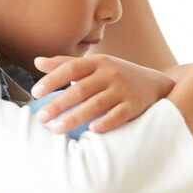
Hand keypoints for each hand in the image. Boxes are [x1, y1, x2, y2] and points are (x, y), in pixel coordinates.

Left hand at [31, 54, 172, 133]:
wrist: (156, 84)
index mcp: (98, 62)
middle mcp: (111, 74)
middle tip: (41, 117)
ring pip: (96, 104)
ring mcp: (124, 90)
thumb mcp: (96, 65)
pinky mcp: (135, 106)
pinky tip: (92, 130)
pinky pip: (119, 115)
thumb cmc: (117, 76)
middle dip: (59, 104)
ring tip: (56, 129)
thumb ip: (67, 63)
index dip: (53, 79)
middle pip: (80, 89)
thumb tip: (37, 61)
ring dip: (74, 118)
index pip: (71, 68)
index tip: (36, 93)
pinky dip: (106, 122)